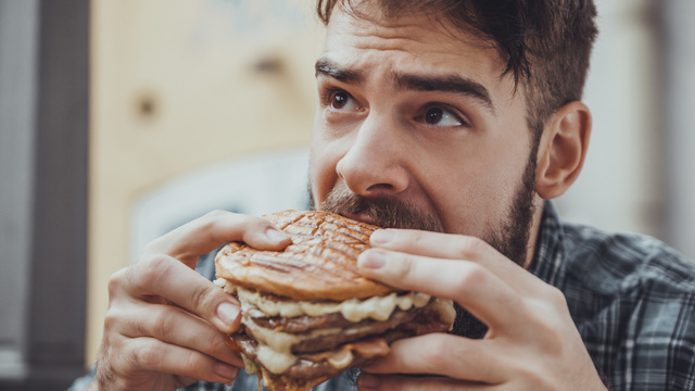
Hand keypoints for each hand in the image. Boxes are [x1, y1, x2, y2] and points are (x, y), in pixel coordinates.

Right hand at [95, 210, 290, 390]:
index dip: (242, 227)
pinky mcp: (119, 353)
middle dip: (206, 294)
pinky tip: (225, 372)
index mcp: (159, 254)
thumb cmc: (177, 334)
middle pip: (163, 270)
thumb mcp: (199, 306)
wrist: (135, 379)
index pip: (203, 227)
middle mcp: (130, 279)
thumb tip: (278, 284)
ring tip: (241, 356)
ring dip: (212, 341)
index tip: (281, 242)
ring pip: (167, 321)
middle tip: (238, 319)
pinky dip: (200, 365)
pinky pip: (161, 355)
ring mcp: (119, 316)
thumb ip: (224, 291)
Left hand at [355, 229, 605, 390]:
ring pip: (443, 352)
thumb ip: (492, 297)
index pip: (476, 253)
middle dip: (409, 269)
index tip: (379, 240)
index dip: (422, 242)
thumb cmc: (549, 368)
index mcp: (540, 299)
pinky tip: (377, 388)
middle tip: (364, 267)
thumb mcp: (535, 323)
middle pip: (467, 282)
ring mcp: (525, 375)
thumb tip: (413, 272)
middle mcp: (538, 330)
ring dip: (391, 351)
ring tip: (361, 352)